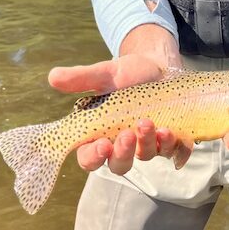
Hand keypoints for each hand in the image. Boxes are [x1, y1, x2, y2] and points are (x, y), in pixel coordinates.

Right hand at [48, 53, 181, 174]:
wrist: (159, 64)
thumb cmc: (128, 73)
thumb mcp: (105, 73)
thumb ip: (81, 78)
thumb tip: (52, 76)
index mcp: (101, 134)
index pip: (90, 157)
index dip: (93, 157)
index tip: (101, 145)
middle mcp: (124, 144)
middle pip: (119, 165)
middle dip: (123, 153)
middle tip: (127, 134)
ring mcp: (148, 144)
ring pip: (147, 156)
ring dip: (149, 143)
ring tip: (149, 122)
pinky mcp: (171, 139)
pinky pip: (175, 152)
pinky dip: (176, 147)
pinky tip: (174, 133)